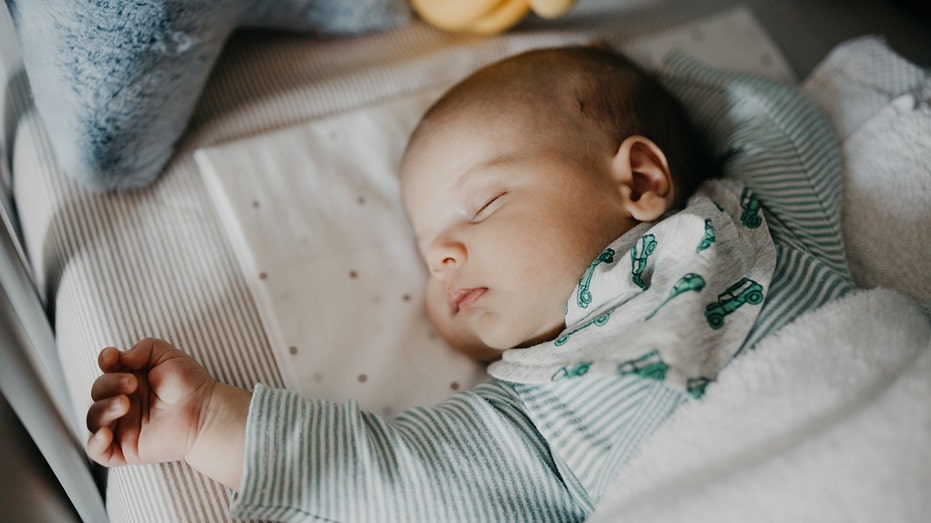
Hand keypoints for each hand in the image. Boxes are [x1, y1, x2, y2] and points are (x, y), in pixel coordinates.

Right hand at [86, 338, 216, 467]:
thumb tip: (120, 357)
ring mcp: (123, 426)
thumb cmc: (189, 383)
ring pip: (93, 419)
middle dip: (109, 384)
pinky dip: (95, 444)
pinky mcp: (126, 449)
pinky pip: (98, 452)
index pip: (105, 370)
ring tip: (124, 404)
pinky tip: (105, 434)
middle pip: (98, 391)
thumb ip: (143, 348)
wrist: (205, 412)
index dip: (105, 362)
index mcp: (130, 380)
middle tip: (132, 383)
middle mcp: (124, 401)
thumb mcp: (167, 355)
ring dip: (103, 409)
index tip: (112, 358)